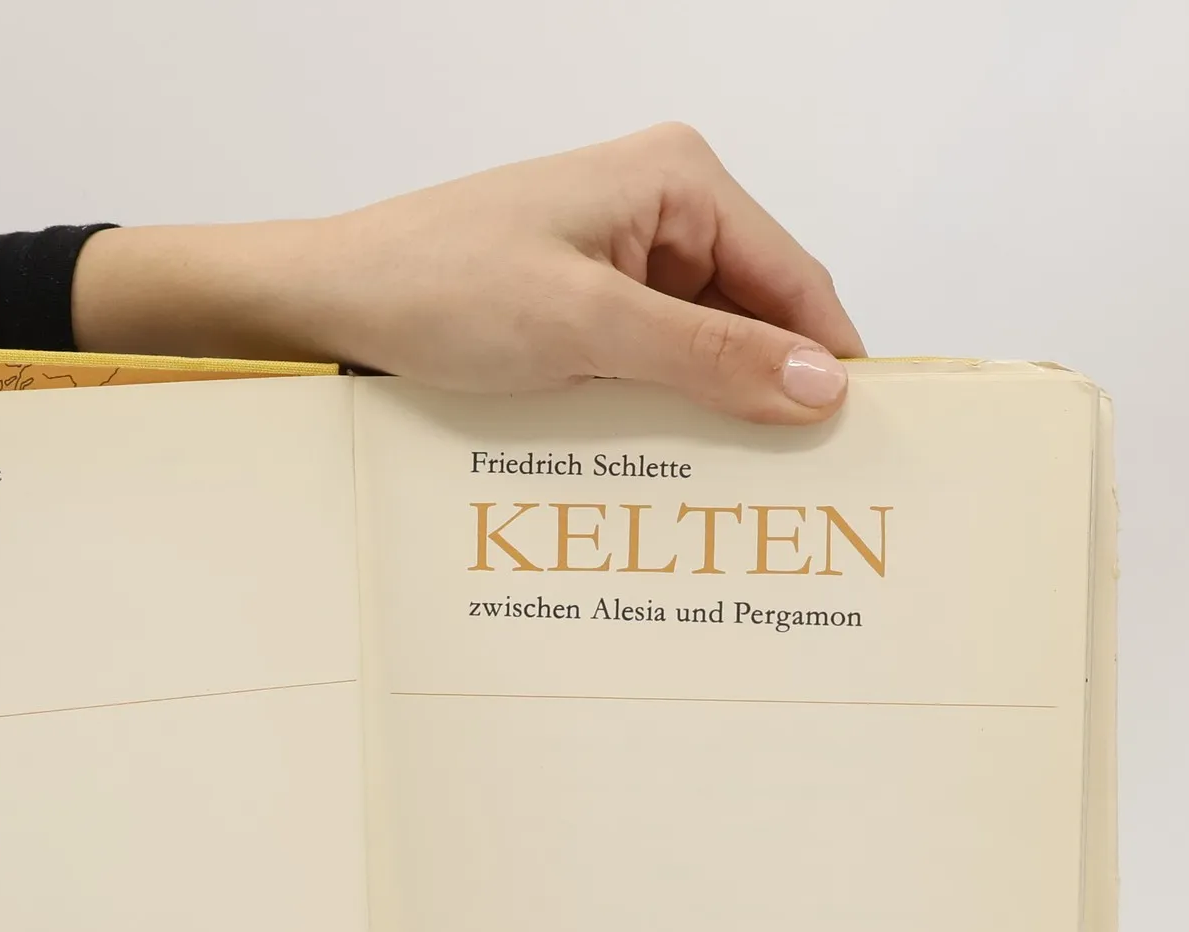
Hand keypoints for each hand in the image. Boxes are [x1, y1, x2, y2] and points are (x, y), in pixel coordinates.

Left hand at [74, 124, 863, 422]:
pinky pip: (651, 359)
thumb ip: (708, 358)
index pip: (796, 281)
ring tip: (732, 495)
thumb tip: (822, 387)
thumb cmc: (439, 286)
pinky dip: (661, 410)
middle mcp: (662, 207)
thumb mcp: (587, 328)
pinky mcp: (583, 300)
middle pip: (756, 316)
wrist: (331, 297)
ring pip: (704, 347)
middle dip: (770, 396)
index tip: (857, 451)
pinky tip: (664, 467)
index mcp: (680, 180)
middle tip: (795, 494)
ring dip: (712, 413)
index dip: (830, 366)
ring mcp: (620, 255)